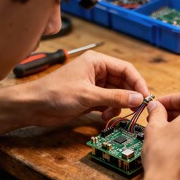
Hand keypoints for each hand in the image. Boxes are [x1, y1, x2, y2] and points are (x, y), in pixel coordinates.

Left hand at [23, 51, 148, 125]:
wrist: (33, 106)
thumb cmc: (55, 93)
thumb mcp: (88, 95)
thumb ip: (114, 97)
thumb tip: (137, 99)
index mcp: (97, 62)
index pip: (126, 69)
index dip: (138, 83)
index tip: (145, 97)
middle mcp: (97, 71)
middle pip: (123, 82)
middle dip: (129, 96)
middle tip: (136, 110)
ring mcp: (94, 85)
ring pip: (116, 94)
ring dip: (118, 105)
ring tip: (114, 114)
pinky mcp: (90, 98)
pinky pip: (108, 103)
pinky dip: (110, 110)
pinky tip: (104, 117)